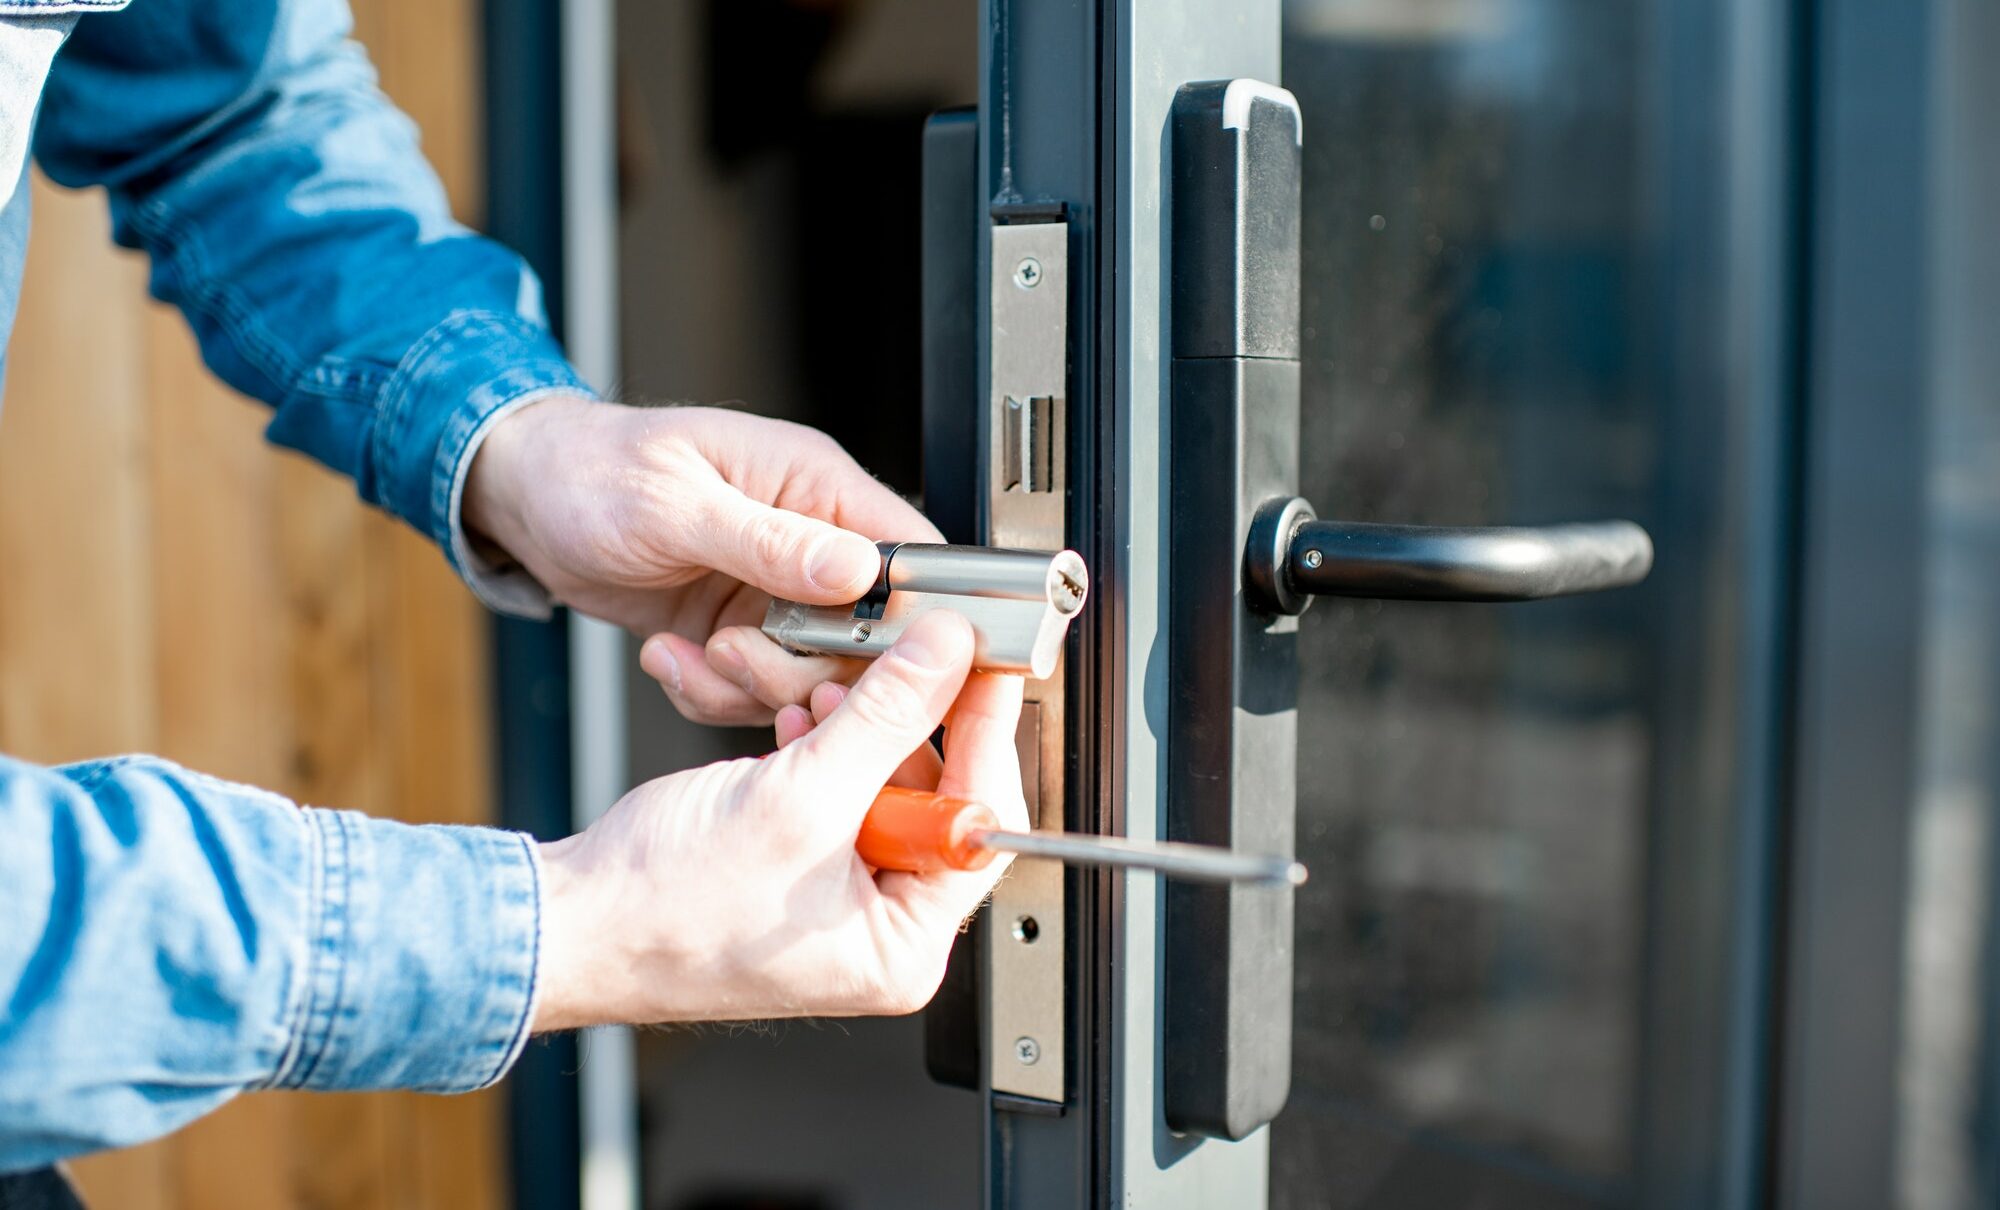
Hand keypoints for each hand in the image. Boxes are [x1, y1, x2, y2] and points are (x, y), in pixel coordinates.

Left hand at [464, 396, 941, 723]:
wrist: (525, 499)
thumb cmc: (590, 469)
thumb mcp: (674, 503)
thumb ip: (770, 540)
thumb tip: (857, 568)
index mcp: (815, 484)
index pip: (910, 554)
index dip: (910, 616)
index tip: (866, 658)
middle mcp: (809, 541)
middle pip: (866, 635)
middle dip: (803, 666)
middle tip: (735, 654)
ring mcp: (776, 593)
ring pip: (811, 675)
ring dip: (747, 685)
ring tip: (690, 655)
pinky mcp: (740, 632)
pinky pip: (755, 690)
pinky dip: (709, 693)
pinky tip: (668, 657)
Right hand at [530, 612, 1027, 1027]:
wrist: (569, 921)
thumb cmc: (663, 909)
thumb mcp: (799, 796)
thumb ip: (886, 717)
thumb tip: (947, 657)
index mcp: (904, 947)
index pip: (981, 824)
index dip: (985, 733)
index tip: (985, 665)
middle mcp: (882, 930)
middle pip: (938, 797)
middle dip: (907, 724)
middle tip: (907, 658)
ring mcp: (840, 898)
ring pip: (884, 782)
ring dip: (858, 726)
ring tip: (826, 691)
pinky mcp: (801, 866)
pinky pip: (839, 790)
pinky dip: (823, 746)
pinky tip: (799, 720)